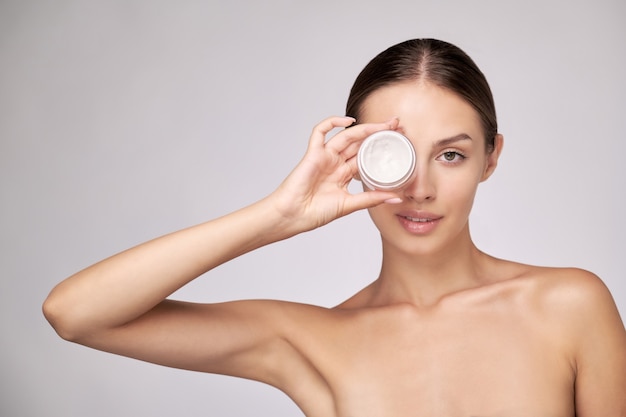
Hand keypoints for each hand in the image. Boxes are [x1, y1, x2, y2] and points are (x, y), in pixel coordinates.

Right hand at [268, 116, 402, 231]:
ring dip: (366, 128)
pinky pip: (320, 132)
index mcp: (345, 175)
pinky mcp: (313, 153)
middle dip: (379, 133)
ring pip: (347, 136)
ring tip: (384, 125)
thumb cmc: (315, 213)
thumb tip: (396, 198)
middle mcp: (336, 163)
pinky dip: (333, 122)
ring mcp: (325, 157)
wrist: (292, 216)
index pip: (367, 157)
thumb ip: (371, 199)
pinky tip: (349, 121)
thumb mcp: (349, 205)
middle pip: (360, 143)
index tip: (400, 142)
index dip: (382, 149)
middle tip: (397, 126)